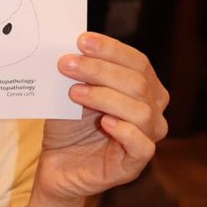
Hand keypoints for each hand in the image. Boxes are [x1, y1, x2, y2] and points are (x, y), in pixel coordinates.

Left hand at [37, 32, 168, 204]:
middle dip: (100, 70)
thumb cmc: (68, 128)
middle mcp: (152, 111)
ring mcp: (146, 138)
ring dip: (105, 97)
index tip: (81, 41)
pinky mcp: (134, 165)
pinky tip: (105, 122)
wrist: (55, 166)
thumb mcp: (72, 94)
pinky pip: (142, 146)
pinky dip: (125, 131)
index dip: (111, 50)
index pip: (137, 62)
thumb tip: (74, 47)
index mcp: (143, 89)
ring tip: (75, 93)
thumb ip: (79, 74)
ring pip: (140, 111)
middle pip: (137, 83)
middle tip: (68, 64)